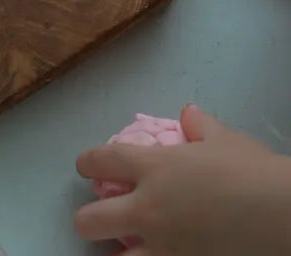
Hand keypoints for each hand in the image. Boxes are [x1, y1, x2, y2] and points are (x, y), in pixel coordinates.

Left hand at [75, 105, 290, 254]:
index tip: (84, 166)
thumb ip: (200, 127)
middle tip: (97, 218)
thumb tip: (188, 114)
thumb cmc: (253, 172)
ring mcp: (163, 248)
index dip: (87, 163)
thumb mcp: (226, 141)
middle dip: (87, 219)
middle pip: (89, 221)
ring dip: (116, 255)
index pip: (101, 161)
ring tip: (125, 251)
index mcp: (152, 169)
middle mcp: (147, 209)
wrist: (286, 217)